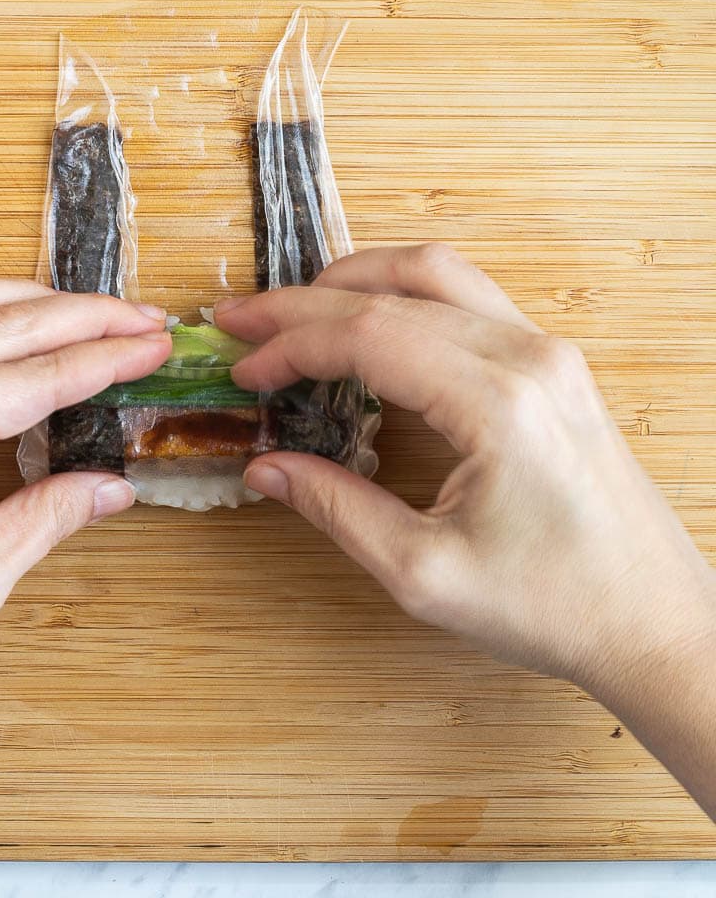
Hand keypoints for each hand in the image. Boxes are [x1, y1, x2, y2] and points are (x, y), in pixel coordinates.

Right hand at [216, 245, 715, 700]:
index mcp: (498, 403)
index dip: (292, 346)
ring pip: (436, 274)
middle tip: (242, 318)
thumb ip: (335, 508)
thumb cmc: (554, 607)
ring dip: (356, 281)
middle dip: (305, 302)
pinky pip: (467, 297)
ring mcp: (548, 353)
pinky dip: (402, 296)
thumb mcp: (424, 573)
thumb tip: (264, 468)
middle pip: (396, 291)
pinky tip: (365, 323)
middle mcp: (529, 357)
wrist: (655, 624)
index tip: (243, 371)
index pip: (370, 335)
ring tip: (295, 309)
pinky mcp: (554, 365)